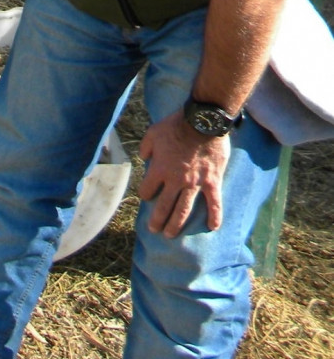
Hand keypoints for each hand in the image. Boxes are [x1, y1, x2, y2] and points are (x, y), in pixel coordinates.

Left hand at [138, 109, 231, 236]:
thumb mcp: (152, 133)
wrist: (202, 123)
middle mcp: (175, 180)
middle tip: (154, 230)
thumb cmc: (175, 126)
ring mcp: (195, 183)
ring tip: (171, 235)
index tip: (146, 195)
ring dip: (176, 224)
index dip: (145, 193)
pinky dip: (214, 216)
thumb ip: (145, 148)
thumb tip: (144, 157)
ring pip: (184, 210)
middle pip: (163, 206)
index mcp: (159, 169)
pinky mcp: (212, 182)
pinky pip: (214, 203)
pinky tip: (213, 228)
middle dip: (157, 220)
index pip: (148, 189)